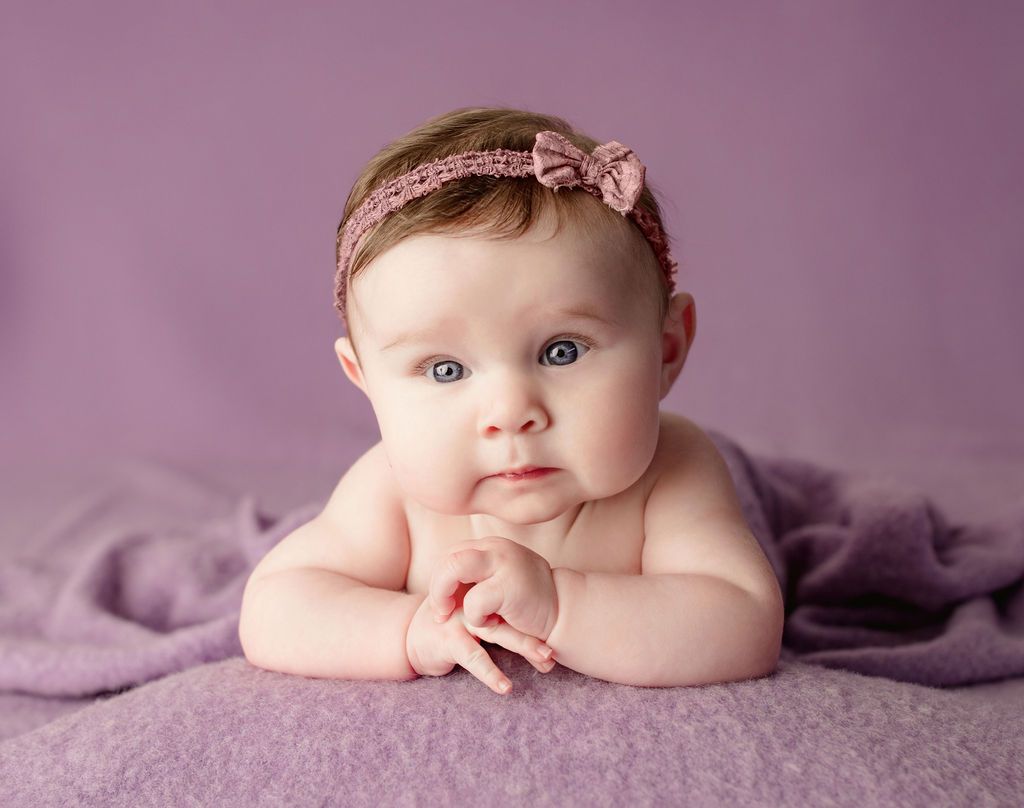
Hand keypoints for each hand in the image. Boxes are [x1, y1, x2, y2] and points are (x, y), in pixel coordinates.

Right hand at [405, 594, 555, 695]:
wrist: (408, 634)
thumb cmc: (448, 627)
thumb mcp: (476, 616)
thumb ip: (501, 616)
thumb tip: (540, 628)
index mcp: (483, 592)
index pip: (515, 603)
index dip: (538, 620)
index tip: (560, 639)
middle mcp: (473, 601)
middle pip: (511, 613)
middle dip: (537, 630)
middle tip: (559, 645)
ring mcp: (461, 618)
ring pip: (498, 632)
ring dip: (524, 646)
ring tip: (546, 659)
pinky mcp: (448, 638)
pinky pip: (474, 657)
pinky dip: (491, 673)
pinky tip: (505, 687)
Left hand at [429, 536, 558, 642]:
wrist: (564, 613)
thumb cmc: (527, 603)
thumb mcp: (500, 580)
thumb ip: (476, 576)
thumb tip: (443, 585)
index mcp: (491, 546)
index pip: (451, 554)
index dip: (440, 579)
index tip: (444, 602)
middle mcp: (496, 548)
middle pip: (448, 557)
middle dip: (436, 587)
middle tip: (441, 612)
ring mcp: (503, 563)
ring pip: (454, 568)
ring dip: (444, 595)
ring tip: (452, 614)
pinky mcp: (509, 586)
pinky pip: (474, 601)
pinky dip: (475, 617)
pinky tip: (492, 622)